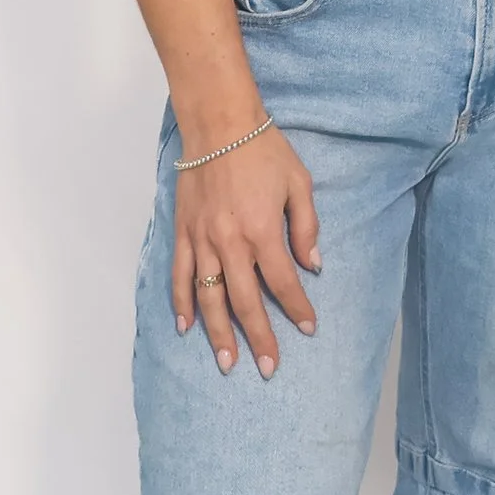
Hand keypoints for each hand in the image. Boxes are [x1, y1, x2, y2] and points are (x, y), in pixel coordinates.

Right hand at [171, 122, 320, 376]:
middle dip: (258, 337)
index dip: (297, 308)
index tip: (309, 329)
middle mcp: (230, 243)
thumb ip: (306, 227)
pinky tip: (187, 327)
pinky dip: (182, 304)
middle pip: (245, 301)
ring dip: (218, 333)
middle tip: (267, 367)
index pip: (283, 281)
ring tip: (227, 362)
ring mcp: (202, 241)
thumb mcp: (300, 184)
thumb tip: (313, 266)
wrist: (220, 127)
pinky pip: (180, 277)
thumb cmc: (265, 152)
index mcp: (263, 231)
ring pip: (209, 298)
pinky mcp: (183, 233)